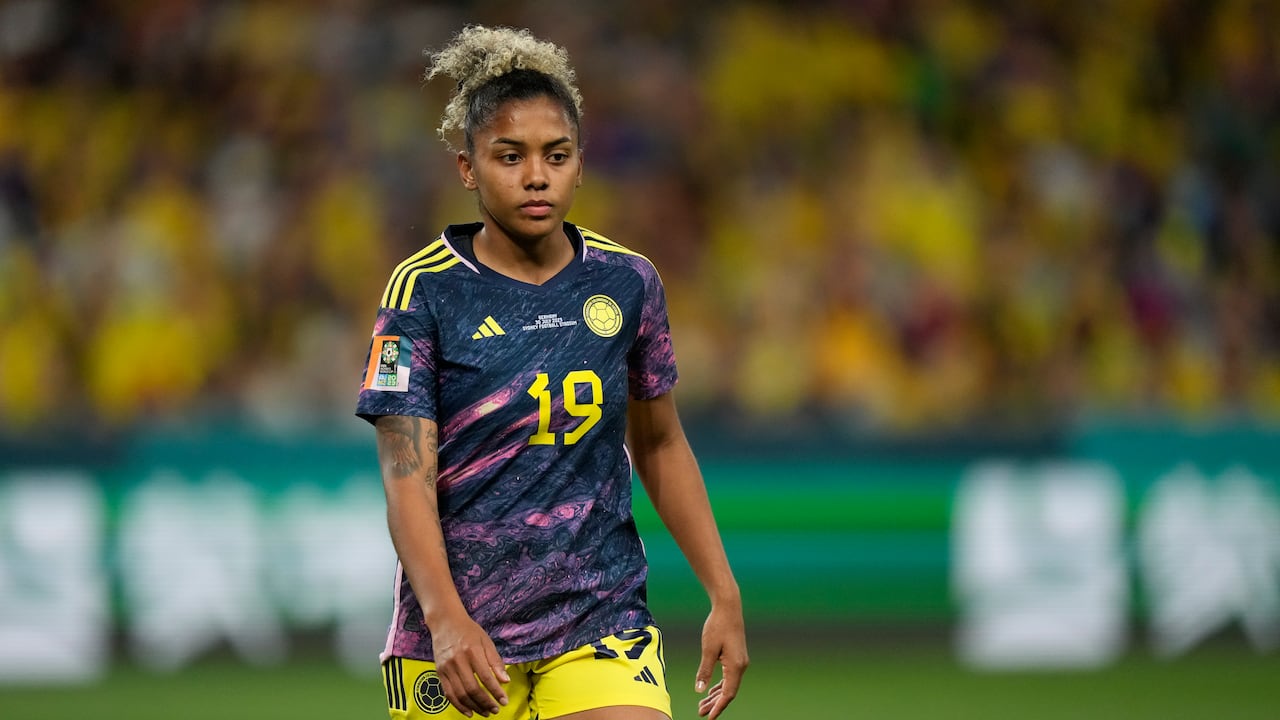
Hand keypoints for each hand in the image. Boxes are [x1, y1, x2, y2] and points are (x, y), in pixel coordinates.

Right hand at [429, 613, 510, 716]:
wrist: (445, 622)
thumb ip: (496, 661)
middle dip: (485, 702)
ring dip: (474, 707)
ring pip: (460, 694)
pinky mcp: (439, 672)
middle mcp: (458, 660)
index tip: (504, 701)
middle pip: (472, 689)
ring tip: (485, 712)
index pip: (486, 677)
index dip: (496, 692)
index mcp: (472, 651)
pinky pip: (448, 694)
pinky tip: (469, 711)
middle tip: (495, 710)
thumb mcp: (486, 641)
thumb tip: (505, 681)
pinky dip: (459, 705)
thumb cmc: (468, 631)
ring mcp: (447, 667)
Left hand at [695, 602, 748, 718]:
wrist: (728, 607)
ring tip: (702, 705)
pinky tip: (710, 691)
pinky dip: (720, 685)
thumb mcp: (708, 649)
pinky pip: (729, 677)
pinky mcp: (736, 657)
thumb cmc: (718, 626)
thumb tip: (700, 690)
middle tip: (700, 713)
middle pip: (728, 692)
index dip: (718, 707)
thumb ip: (704, 671)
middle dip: (715, 704)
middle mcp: (741, 666)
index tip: (709, 717)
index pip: (728, 694)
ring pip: (728, 685)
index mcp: (735, 666)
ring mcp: (740, 662)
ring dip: (716, 695)